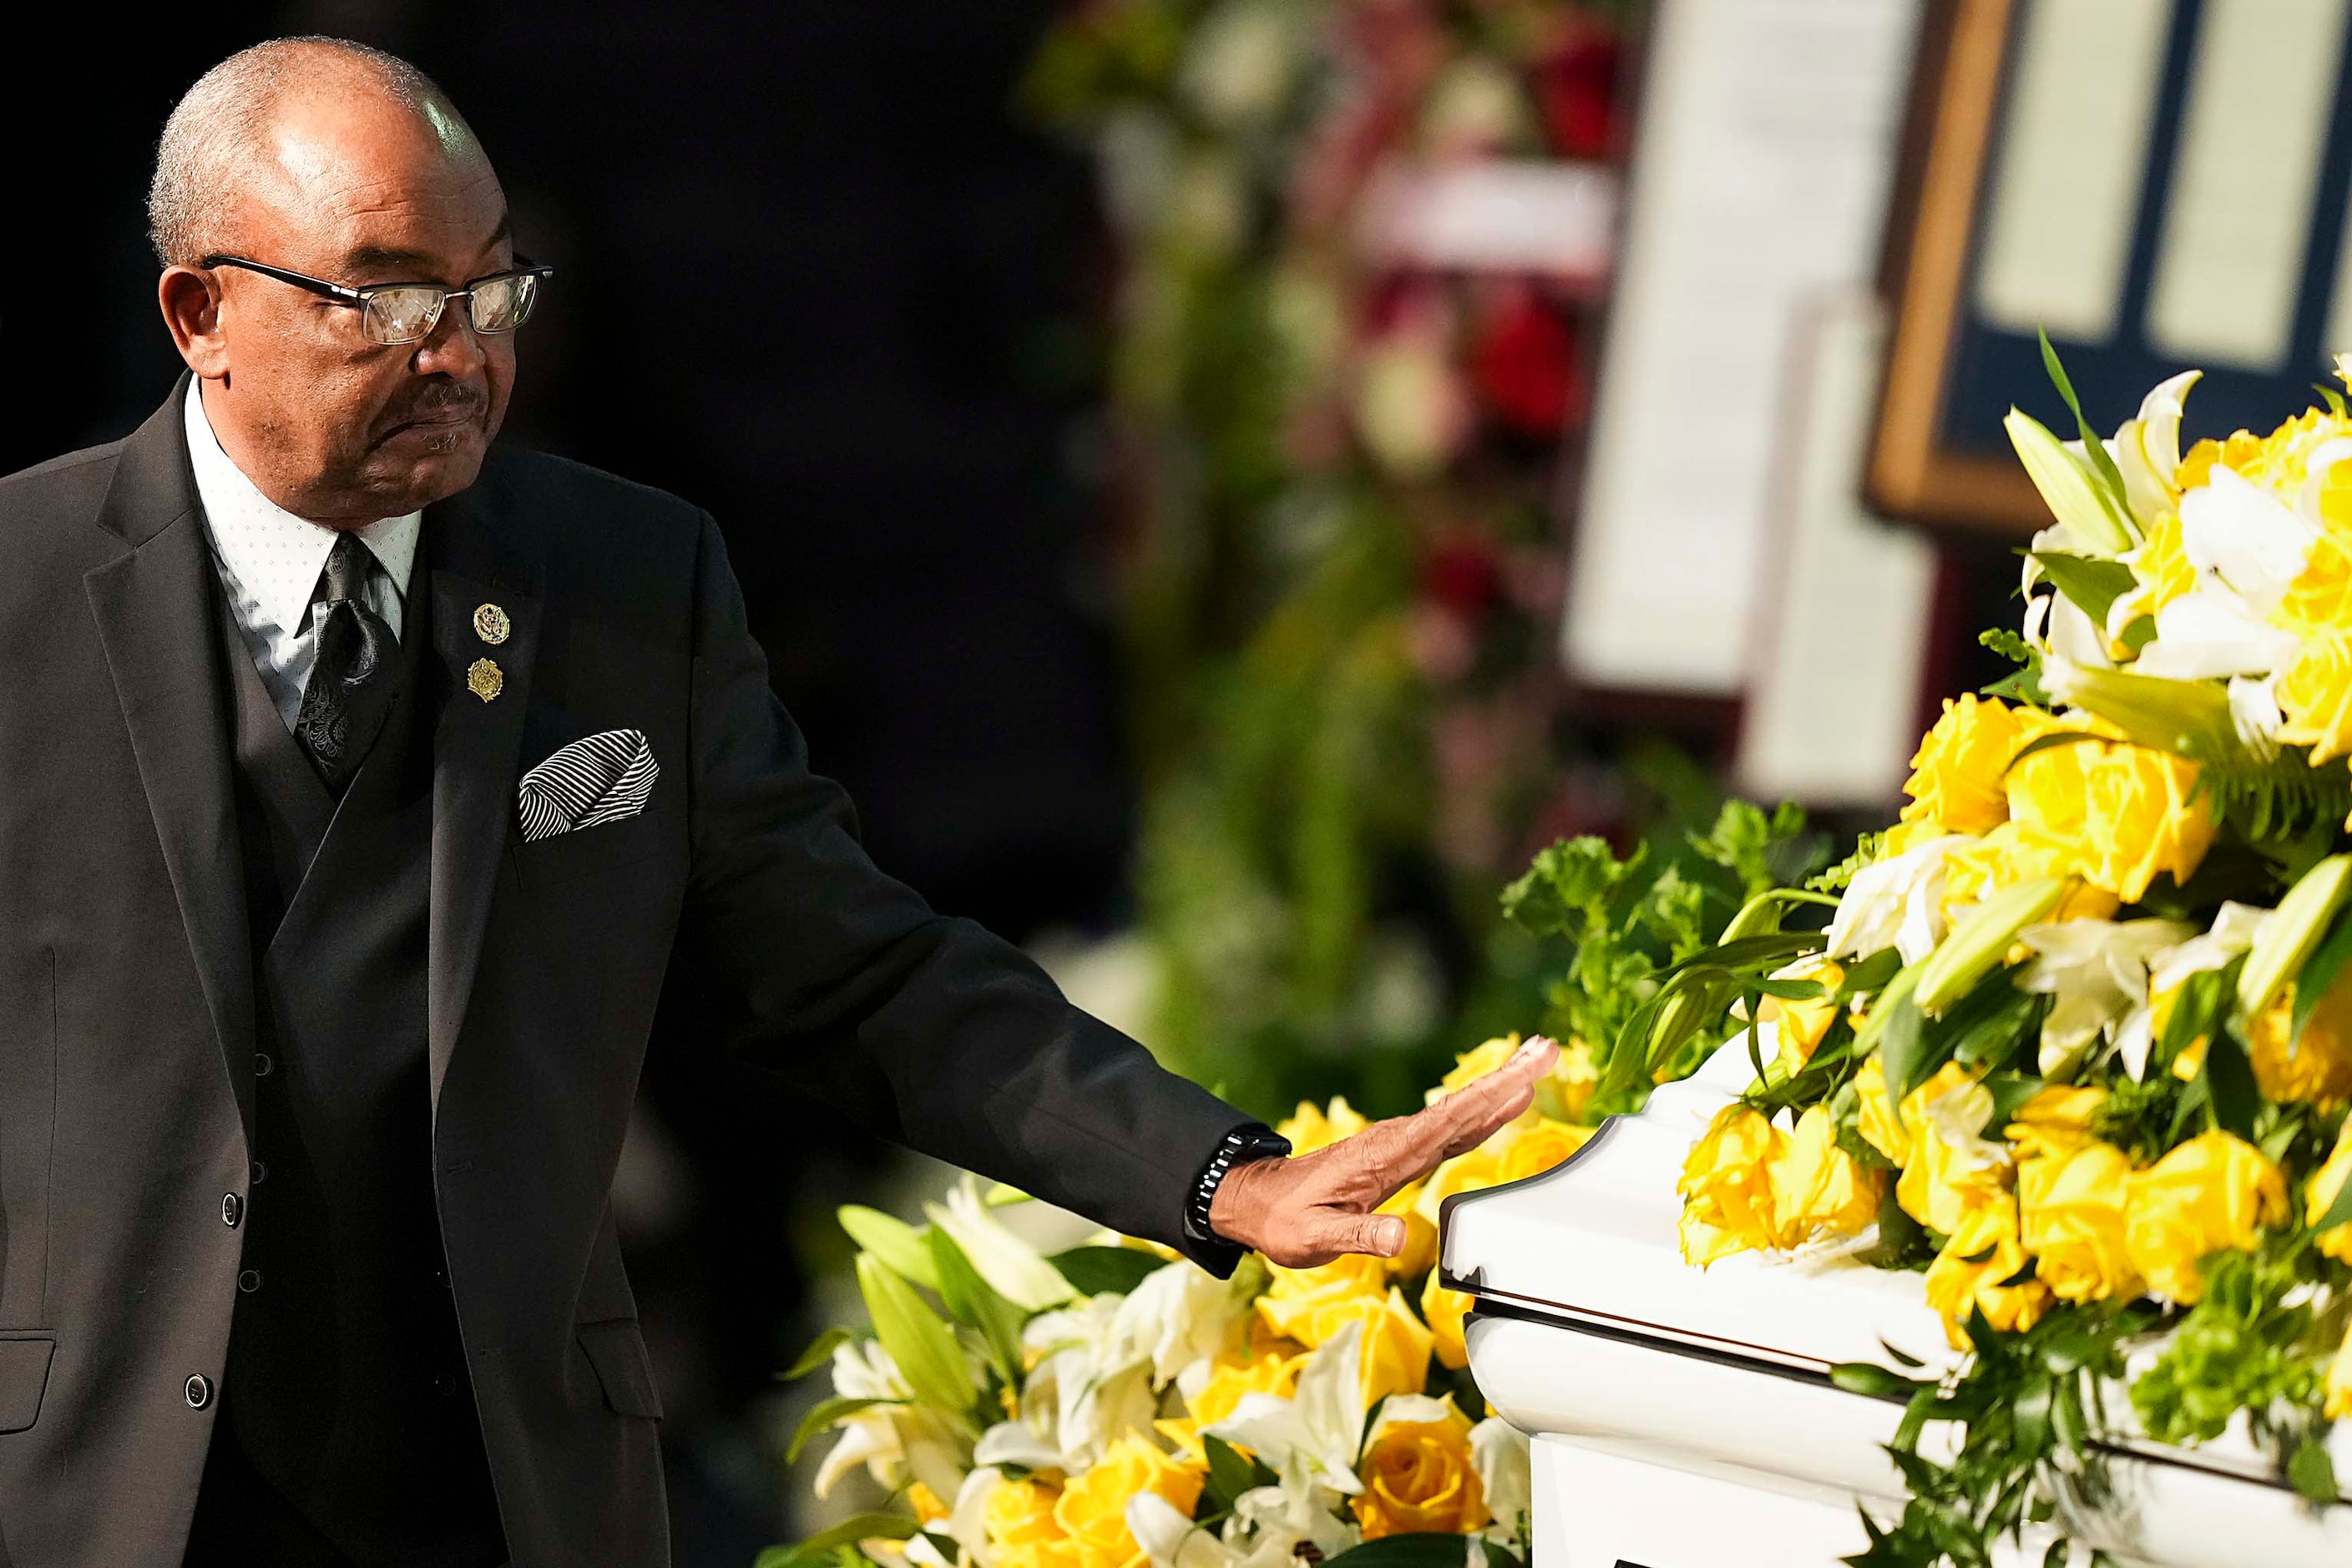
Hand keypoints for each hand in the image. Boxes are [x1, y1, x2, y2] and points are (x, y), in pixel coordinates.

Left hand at [1208, 1036, 1560, 1267]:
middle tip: (1549, 1050)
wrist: (1258, 1201)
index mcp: (1385, 1156)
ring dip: (1499, 1088)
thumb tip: (1400, 1237)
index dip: (1490, 1100)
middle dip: (1507, 1079)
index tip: (1527, 1078)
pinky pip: (1448, 1128)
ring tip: (1536, 1063)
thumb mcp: (1315, 1237)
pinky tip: (1499, 1105)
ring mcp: (1398, 1144)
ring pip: (1459, 1112)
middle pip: (1462, 1106)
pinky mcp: (1398, 1153)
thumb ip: (1358, 1237)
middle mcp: (1397, 1141)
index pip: (1448, 1124)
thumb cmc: (1286, 1222)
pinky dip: (1479, 1112)